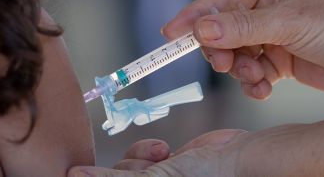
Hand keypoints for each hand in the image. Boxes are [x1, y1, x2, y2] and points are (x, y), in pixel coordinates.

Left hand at [67, 129, 246, 176]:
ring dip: (138, 159)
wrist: (238, 162)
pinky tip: (165, 152)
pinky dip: (146, 152)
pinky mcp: (157, 172)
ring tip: (164, 158)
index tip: (84, 167)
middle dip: (128, 170)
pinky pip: (134, 158)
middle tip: (154, 168)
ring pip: (120, 170)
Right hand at [163, 0, 323, 98]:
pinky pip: (253, 69)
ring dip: (242, 69)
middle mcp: (269, 2)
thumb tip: (201, 29)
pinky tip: (266, 88)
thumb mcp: (290, 23)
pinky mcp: (282, 56)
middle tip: (228, 66)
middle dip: (223, 49)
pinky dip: (254, 82)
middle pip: (223, 26)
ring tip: (259, 78)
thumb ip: (242, 26)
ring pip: (236, 51)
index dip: (195, 15)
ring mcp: (274, 30)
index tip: (171, 34)